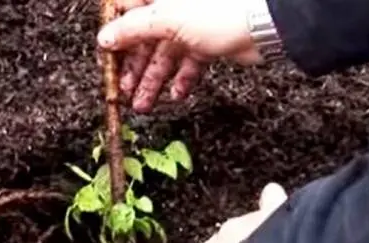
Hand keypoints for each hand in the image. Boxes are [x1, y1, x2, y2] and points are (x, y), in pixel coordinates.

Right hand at [97, 0, 263, 112]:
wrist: (263, 24)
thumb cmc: (218, 10)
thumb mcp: (165, 18)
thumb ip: (132, 28)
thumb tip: (105, 38)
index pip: (125, 12)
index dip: (114, 38)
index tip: (107, 61)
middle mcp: (173, 6)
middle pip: (143, 40)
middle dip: (134, 69)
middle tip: (125, 92)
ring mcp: (190, 25)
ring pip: (164, 56)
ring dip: (154, 82)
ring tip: (144, 105)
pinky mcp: (206, 43)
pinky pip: (188, 64)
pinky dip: (182, 81)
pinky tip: (177, 94)